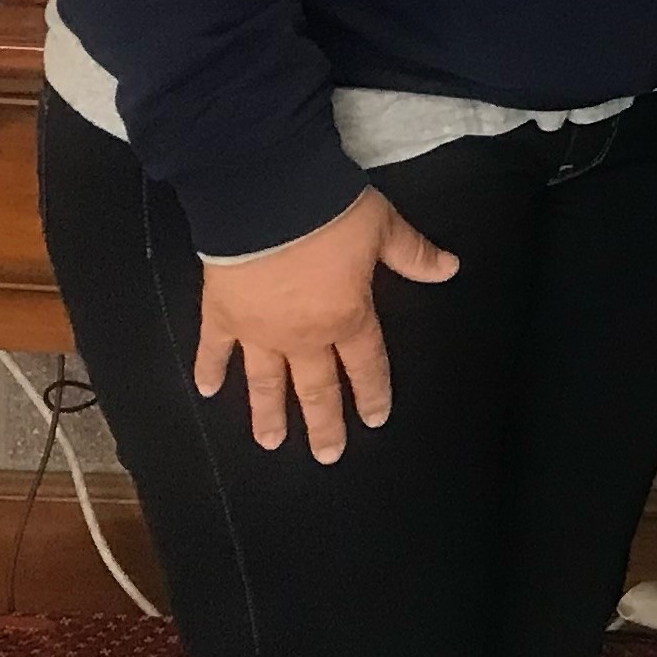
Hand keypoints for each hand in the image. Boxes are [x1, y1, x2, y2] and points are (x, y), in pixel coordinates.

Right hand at [195, 187, 459, 461]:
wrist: (268, 201)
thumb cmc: (331, 214)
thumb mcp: (384, 228)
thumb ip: (414, 255)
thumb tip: (450, 269)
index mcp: (346, 318)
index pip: (365, 364)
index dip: (371, 392)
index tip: (373, 420)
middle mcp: (303, 336)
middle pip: (316, 387)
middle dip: (323, 423)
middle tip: (327, 455)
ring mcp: (258, 331)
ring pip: (266, 382)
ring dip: (268, 413)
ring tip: (271, 441)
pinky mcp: (221, 315)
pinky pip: (214, 350)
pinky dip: (209, 370)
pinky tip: (206, 391)